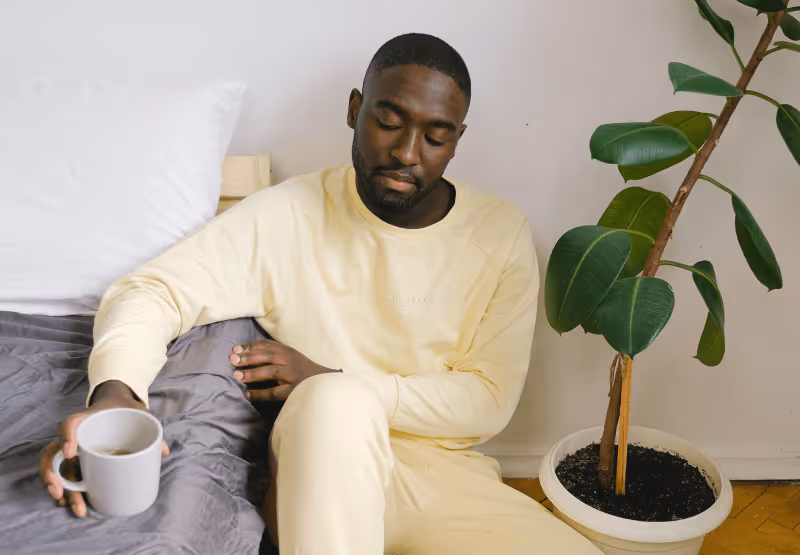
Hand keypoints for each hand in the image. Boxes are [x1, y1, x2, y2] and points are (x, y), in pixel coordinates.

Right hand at [39, 380, 168, 517]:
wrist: (118, 403)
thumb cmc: (127, 408)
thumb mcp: (140, 412)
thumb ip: (152, 426)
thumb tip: (165, 451)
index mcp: (89, 418)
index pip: (71, 424)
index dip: (67, 437)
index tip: (72, 453)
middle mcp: (75, 434)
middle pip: (56, 453)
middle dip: (53, 474)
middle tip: (59, 492)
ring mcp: (74, 447)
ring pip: (58, 467)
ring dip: (59, 486)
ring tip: (68, 504)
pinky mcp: (78, 458)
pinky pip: (65, 472)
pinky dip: (65, 487)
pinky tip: (67, 502)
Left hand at [230, 339, 338, 401]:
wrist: (325, 383)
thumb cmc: (303, 370)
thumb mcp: (291, 356)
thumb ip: (275, 353)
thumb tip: (248, 351)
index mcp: (288, 351)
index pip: (267, 345)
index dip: (250, 346)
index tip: (235, 349)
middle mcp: (290, 361)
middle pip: (267, 356)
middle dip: (248, 357)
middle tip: (232, 360)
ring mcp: (293, 376)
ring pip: (271, 372)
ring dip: (252, 373)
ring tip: (237, 375)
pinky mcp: (294, 391)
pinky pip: (275, 392)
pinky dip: (260, 394)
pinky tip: (248, 394)